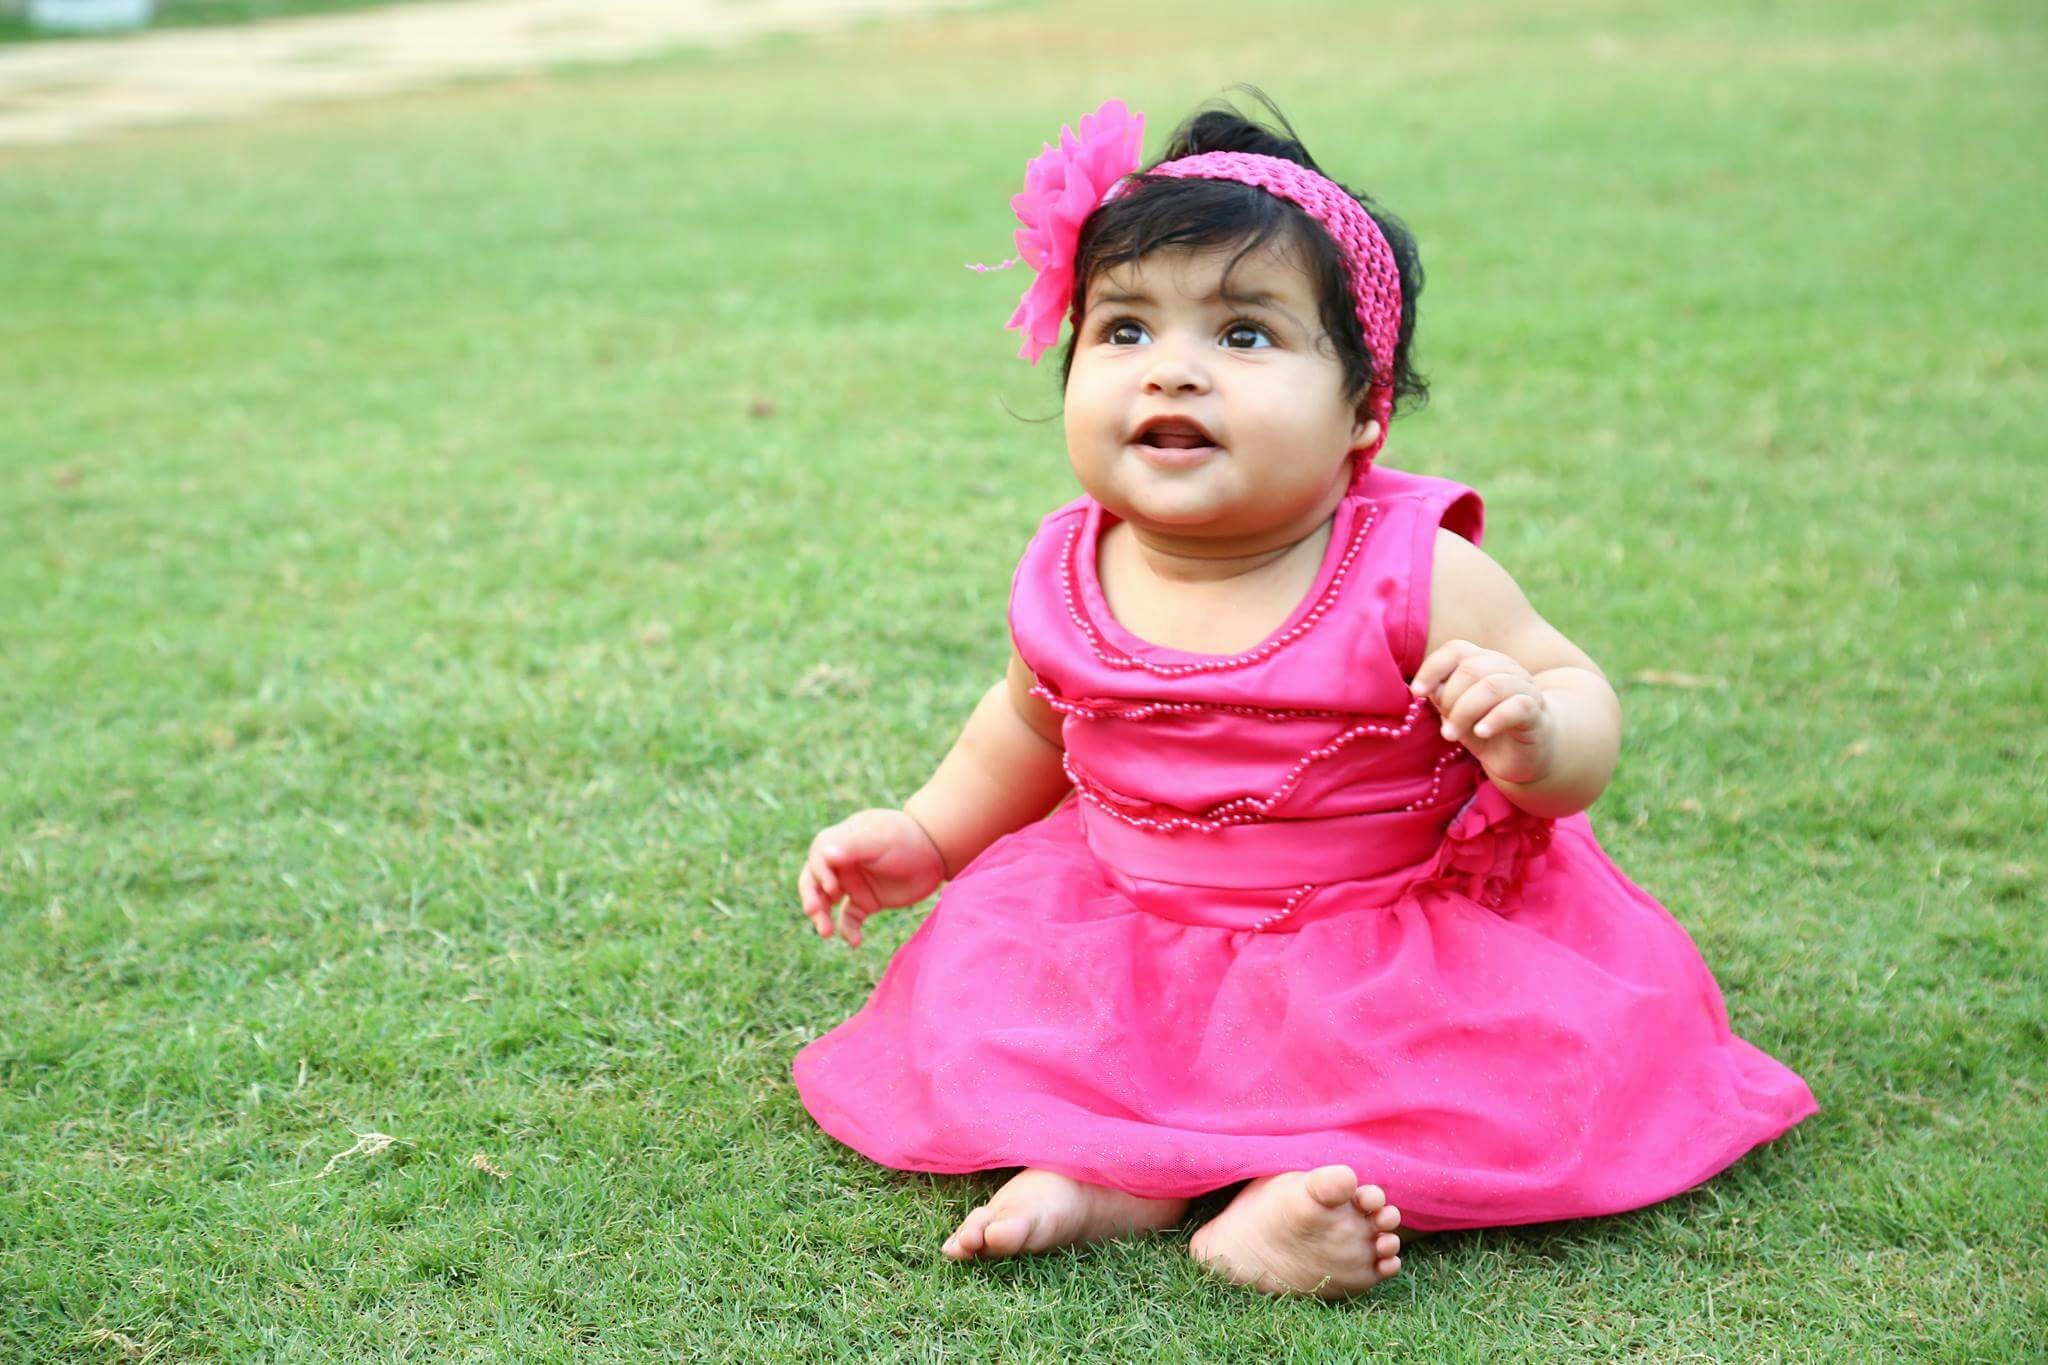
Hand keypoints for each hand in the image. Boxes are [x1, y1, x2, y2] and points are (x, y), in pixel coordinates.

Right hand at [797, 808, 947, 947]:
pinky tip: (854, 942)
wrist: (936, 854)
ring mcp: (852, 883)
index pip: (818, 857)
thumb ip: (853, 847)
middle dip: (811, 897)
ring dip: (822, 917)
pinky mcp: (866, 902)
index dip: (819, 873)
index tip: (833, 888)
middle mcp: (842, 863)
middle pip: (814, 881)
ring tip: (826, 933)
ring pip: (826, 902)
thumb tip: (825, 854)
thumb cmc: (907, 839)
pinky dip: (848, 930)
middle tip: (814, 912)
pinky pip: (849, 919)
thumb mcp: (881, 840)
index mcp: (841, 841)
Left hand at [1409, 639, 1556, 786]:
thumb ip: (1442, 697)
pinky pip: (1517, 707)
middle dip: (1450, 699)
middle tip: (1445, 728)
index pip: (1456, 649)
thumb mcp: (1457, 713)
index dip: (1433, 668)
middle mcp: (1505, 668)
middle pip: (1472, 669)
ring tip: (1452, 735)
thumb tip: (1426, 689)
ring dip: (1465, 712)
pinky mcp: (1536, 712)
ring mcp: (1524, 688)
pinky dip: (1494, 719)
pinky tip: (1480, 733)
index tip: (1417, 693)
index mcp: (1483, 662)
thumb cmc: (1486, 727)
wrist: (1526, 754)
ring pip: (1492, 686)